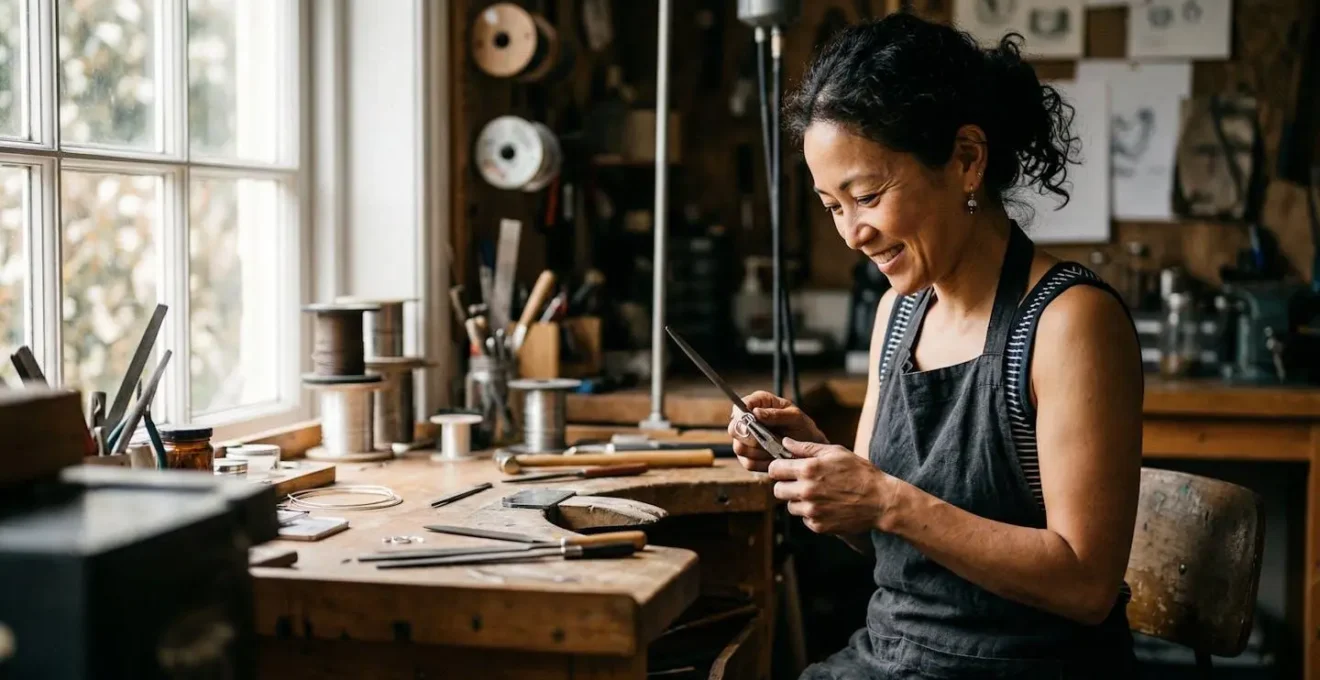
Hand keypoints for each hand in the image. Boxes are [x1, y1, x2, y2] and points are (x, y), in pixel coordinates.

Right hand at [727, 391, 827, 471]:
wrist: (809, 450)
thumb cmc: (803, 428)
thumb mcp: (795, 418)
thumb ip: (776, 414)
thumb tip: (756, 412)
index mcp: (758, 403)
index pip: (739, 406)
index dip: (743, 415)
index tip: (756, 422)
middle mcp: (747, 421)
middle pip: (734, 429)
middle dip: (753, 437)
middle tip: (770, 439)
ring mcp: (744, 441)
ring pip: (740, 448)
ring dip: (760, 451)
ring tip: (777, 449)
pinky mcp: (747, 458)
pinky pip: (748, 463)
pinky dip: (763, 463)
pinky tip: (775, 458)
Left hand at [769, 438, 894, 534]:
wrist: (881, 501)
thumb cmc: (860, 473)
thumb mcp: (836, 452)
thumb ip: (806, 447)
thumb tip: (785, 442)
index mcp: (808, 469)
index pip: (774, 469)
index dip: (779, 468)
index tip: (786, 469)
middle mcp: (806, 491)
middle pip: (777, 490)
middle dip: (786, 485)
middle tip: (800, 483)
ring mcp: (812, 511)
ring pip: (789, 506)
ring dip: (798, 501)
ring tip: (818, 494)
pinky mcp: (818, 526)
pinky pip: (804, 519)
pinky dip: (811, 514)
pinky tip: (826, 506)